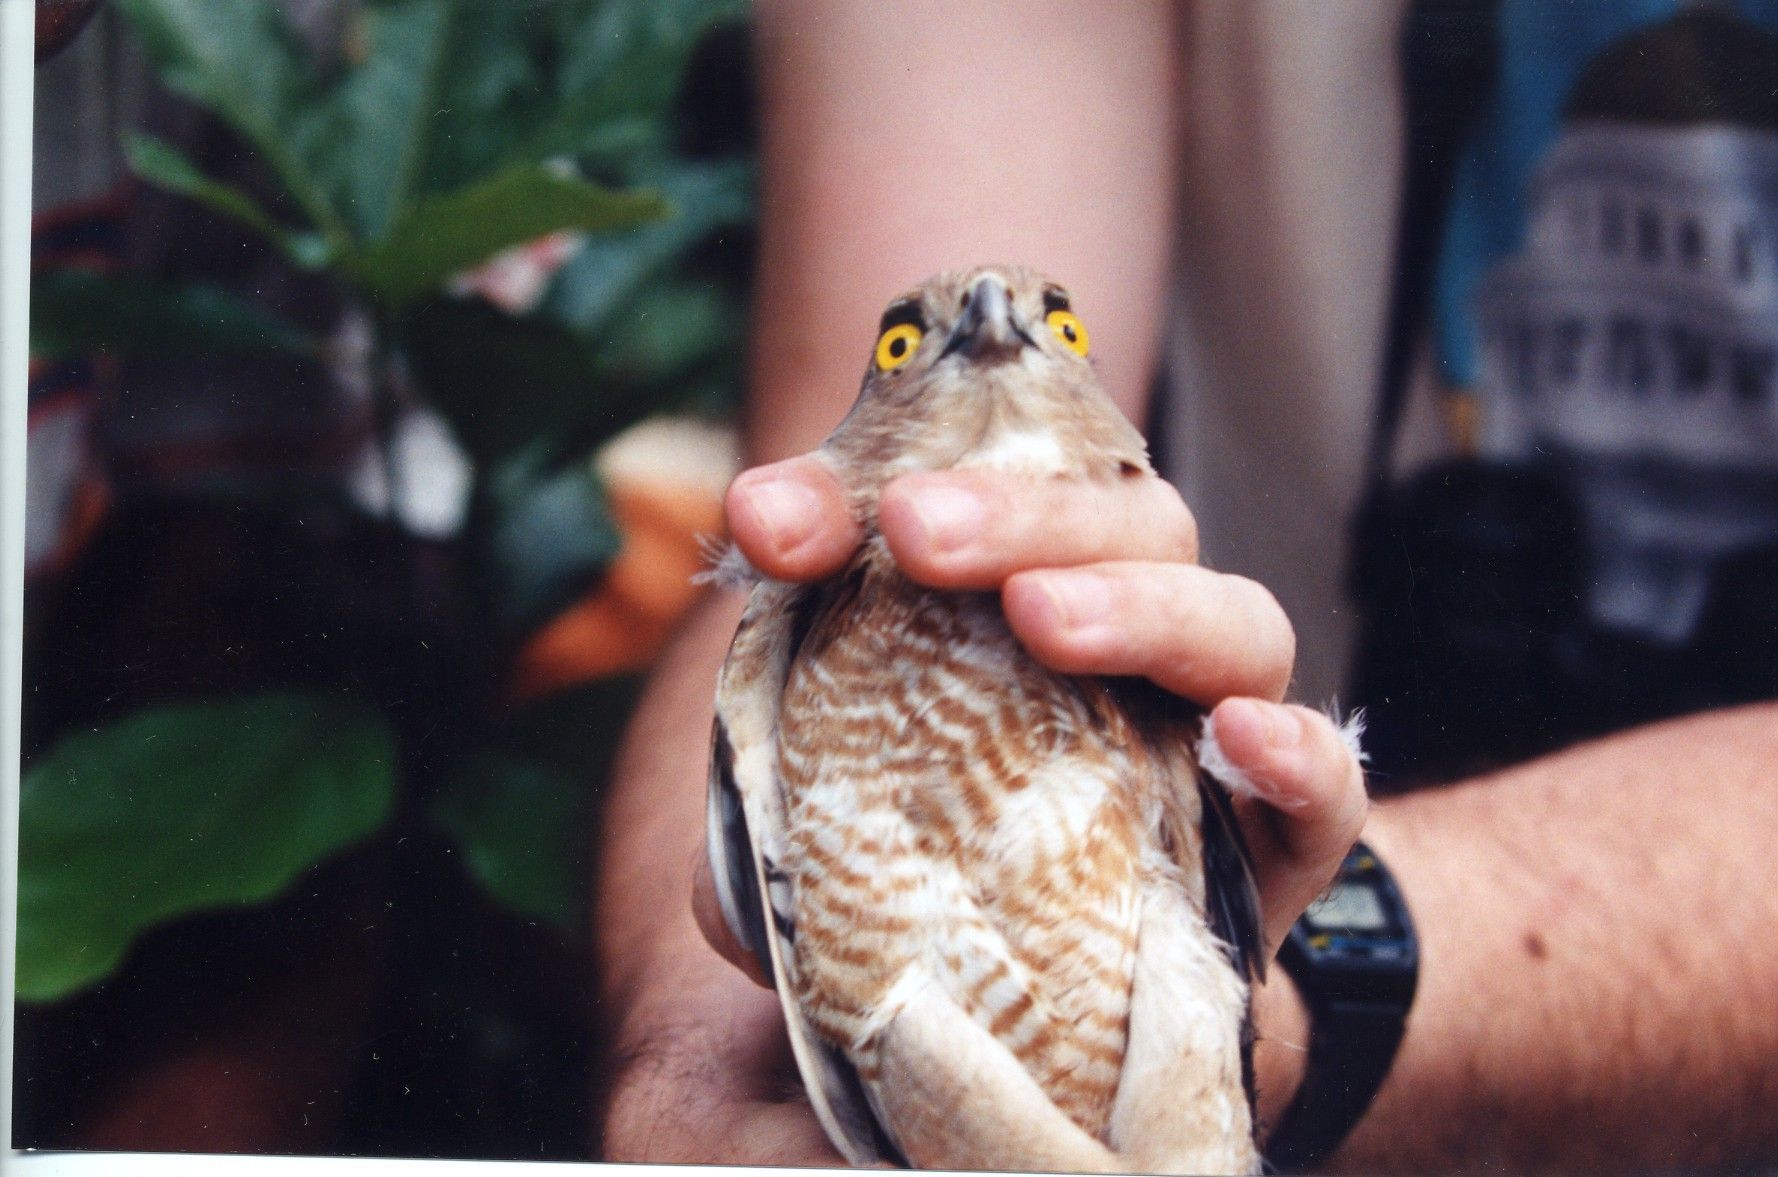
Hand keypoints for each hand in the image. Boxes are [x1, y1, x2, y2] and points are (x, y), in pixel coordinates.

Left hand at [669, 454, 1367, 1161]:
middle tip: (916, 533)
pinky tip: (1240, 740)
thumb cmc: (949, 887)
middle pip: (1115, 523)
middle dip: (1013, 514)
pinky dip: (1299, 751)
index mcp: (1016, 602)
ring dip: (1139, 603)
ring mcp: (1215, 727)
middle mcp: (1128, 635)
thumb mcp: (837, 839)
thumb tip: (727, 825)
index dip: (856, 494)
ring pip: (1231, 616)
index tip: (772, 522)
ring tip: (1047, 618)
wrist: (1083, 1020)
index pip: (958, 504)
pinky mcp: (1289, 839)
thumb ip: (786, 817)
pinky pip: (1329, 779)